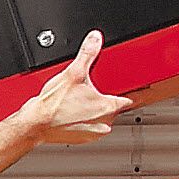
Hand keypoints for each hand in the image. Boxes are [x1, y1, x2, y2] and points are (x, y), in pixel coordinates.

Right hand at [20, 30, 132, 144]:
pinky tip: (72, 112)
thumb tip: (95, 39)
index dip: (138, 91)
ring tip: (77, 102)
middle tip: (90, 91)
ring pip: (102, 118)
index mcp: (108, 106)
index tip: (143, 89)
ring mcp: (95, 133)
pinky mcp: (83, 139)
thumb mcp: (73, 72)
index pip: (133, 98)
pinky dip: (84, 120)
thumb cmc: (53, 105)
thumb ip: (87, 53)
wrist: (35, 124)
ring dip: (94, 110)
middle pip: (115, 107)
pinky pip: (90, 127)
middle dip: (105, 98)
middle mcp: (105, 122)